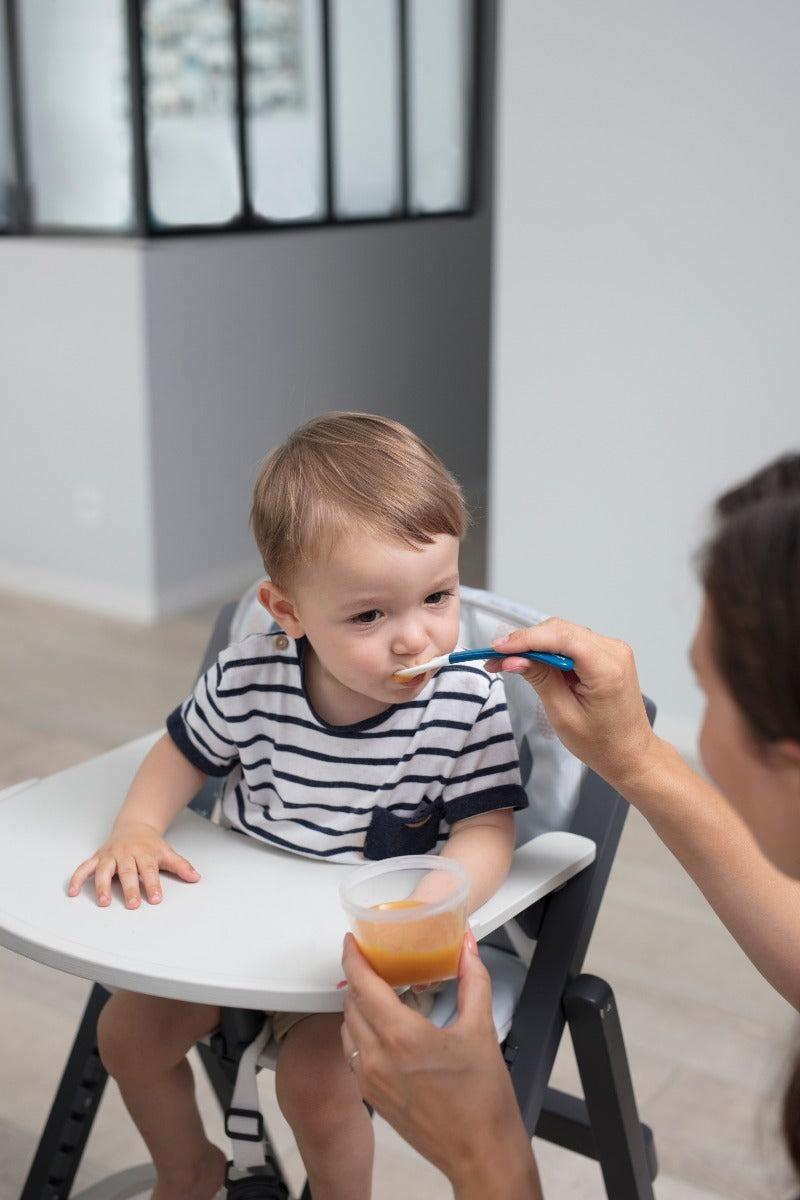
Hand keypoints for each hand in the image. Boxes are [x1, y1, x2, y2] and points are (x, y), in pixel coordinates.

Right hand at [67, 822, 199, 907]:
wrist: (134, 826)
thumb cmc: (150, 844)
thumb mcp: (167, 852)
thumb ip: (180, 866)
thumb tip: (196, 877)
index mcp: (144, 852)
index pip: (149, 870)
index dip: (152, 885)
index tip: (155, 899)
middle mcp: (126, 853)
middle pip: (128, 872)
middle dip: (130, 888)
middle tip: (132, 905)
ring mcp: (110, 855)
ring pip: (105, 870)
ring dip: (103, 886)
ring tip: (104, 902)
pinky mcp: (98, 858)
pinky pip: (85, 867)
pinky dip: (77, 878)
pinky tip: (73, 892)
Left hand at [341, 932, 540, 1198]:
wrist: (481, 1153)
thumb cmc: (483, 1101)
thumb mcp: (481, 1029)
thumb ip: (473, 979)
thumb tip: (467, 949)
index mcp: (401, 1036)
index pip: (362, 984)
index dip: (353, 957)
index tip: (352, 941)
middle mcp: (377, 1058)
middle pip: (350, 1002)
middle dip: (358, 978)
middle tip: (372, 962)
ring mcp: (370, 1080)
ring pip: (347, 1028)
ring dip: (357, 1005)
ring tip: (378, 992)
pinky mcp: (372, 1096)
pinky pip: (352, 1053)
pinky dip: (359, 1032)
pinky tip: (381, 1027)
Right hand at [489, 619, 656, 793]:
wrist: (630, 753)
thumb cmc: (601, 743)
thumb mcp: (563, 715)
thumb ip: (540, 679)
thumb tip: (513, 659)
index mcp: (607, 668)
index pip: (561, 637)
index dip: (525, 638)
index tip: (497, 647)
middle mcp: (614, 651)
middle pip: (560, 630)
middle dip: (525, 641)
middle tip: (496, 657)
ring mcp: (613, 649)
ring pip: (563, 633)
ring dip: (535, 644)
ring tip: (508, 662)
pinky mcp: (607, 653)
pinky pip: (572, 642)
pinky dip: (549, 649)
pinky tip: (531, 662)